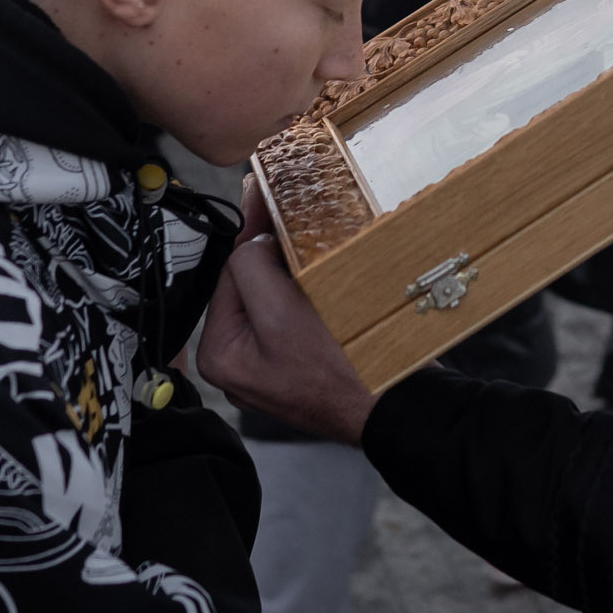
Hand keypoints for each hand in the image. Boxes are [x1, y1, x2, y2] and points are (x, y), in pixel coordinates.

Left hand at [196, 178, 378, 444]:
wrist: (393, 406)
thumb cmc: (339, 372)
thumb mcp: (280, 311)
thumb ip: (251, 266)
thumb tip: (254, 239)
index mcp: (218, 354)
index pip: (231, 274)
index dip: (259, 242)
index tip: (274, 206)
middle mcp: (240, 364)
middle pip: (254, 286)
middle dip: (278, 257)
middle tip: (302, 223)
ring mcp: (273, 366)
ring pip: (280, 298)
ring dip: (300, 273)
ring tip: (324, 253)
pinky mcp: (304, 364)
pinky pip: (302, 317)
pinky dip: (316, 295)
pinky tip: (335, 283)